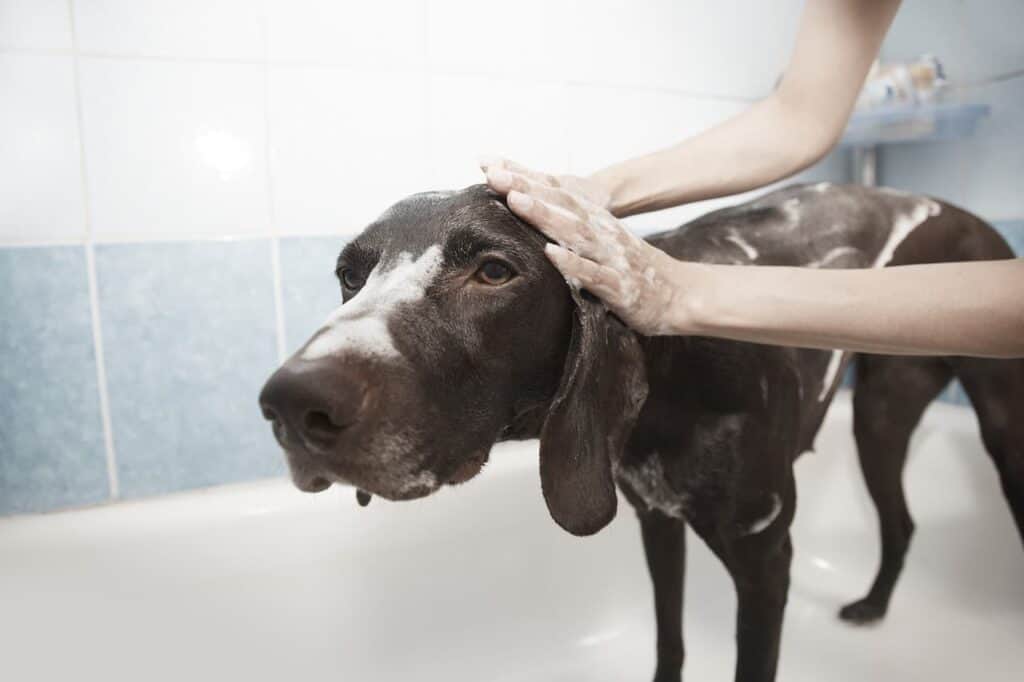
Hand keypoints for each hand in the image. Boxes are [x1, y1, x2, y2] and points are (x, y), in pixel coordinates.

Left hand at [480, 157, 698, 335]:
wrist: (681, 294)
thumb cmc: (634, 270)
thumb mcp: (602, 243)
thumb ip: (572, 230)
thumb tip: (535, 218)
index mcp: (595, 222)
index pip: (557, 195)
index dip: (526, 179)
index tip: (491, 167)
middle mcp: (602, 233)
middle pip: (561, 206)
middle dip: (528, 189)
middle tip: (495, 176)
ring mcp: (611, 258)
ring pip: (575, 233)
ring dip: (545, 216)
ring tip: (517, 201)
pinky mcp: (619, 286)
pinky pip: (593, 274)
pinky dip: (572, 263)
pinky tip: (551, 254)